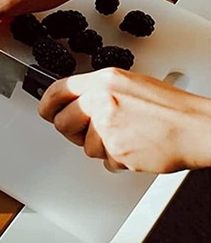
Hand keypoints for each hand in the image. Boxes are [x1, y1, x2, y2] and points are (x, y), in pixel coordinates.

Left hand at [39, 68, 210, 172]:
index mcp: (103, 81)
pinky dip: (118, 160)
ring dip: (102, 147)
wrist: (197, 128)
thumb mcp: (128, 84)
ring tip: (126, 136)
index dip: (47, 105)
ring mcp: (108, 127)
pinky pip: (105, 161)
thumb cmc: (170, 108)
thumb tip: (75, 102)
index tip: (46, 112)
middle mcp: (101, 101)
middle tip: (91, 132)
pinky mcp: (117, 151)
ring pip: (84, 146)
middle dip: (73, 131)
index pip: (57, 91)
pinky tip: (134, 147)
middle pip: (62, 122)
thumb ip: (99, 91)